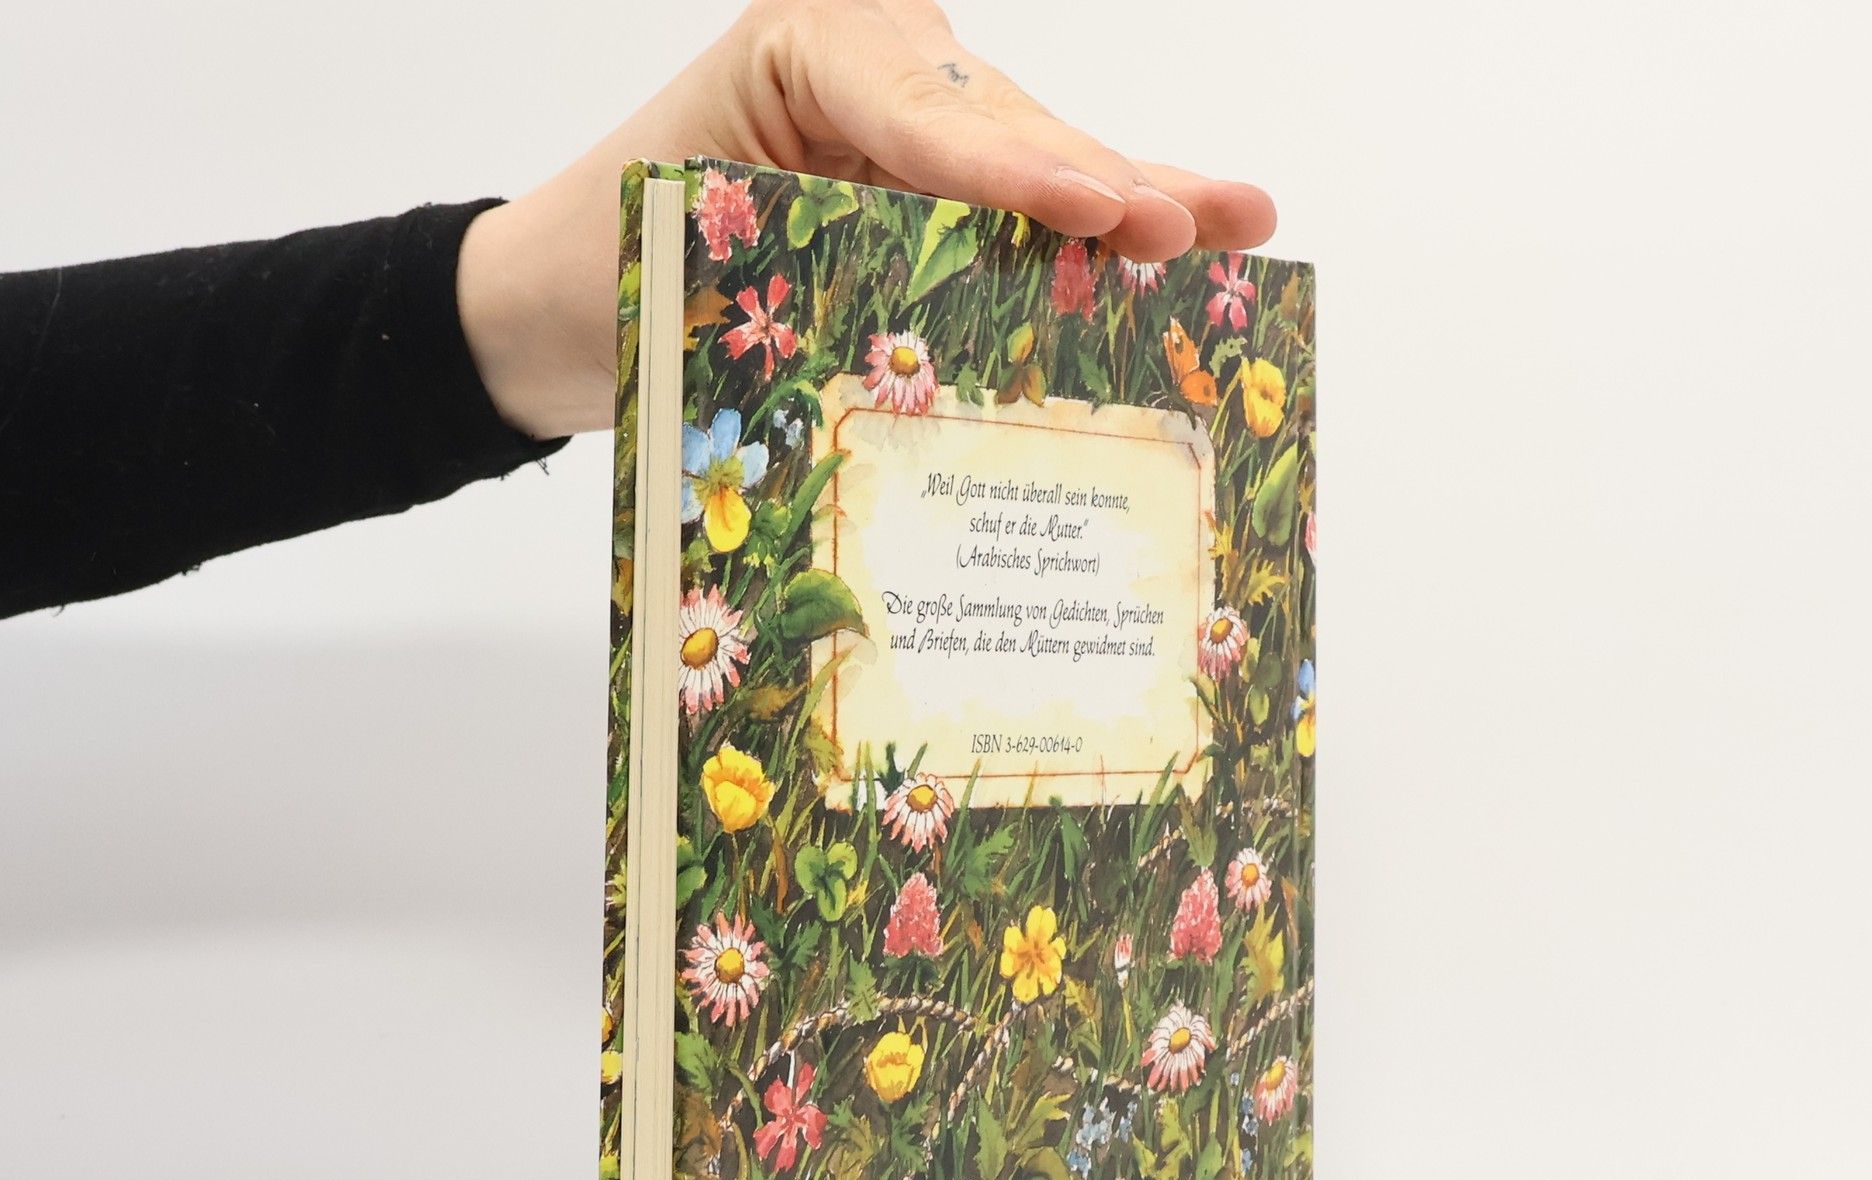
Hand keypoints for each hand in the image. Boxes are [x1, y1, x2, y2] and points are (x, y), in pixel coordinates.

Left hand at [456, 0, 1276, 438]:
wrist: (547, 310)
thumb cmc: (596, 276)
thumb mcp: (688, 258)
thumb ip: (813, 268)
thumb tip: (931, 352)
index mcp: (803, 47)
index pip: (924, 115)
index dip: (1015, 171)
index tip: (1093, 208)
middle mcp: (866, 71)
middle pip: (1005, 130)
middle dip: (1104, 184)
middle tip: (1205, 220)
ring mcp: (899, 131)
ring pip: (1029, 167)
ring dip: (1128, 208)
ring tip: (1235, 224)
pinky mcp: (916, 197)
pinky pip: (1006, 221)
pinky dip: (1082, 252)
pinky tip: (1175, 256)